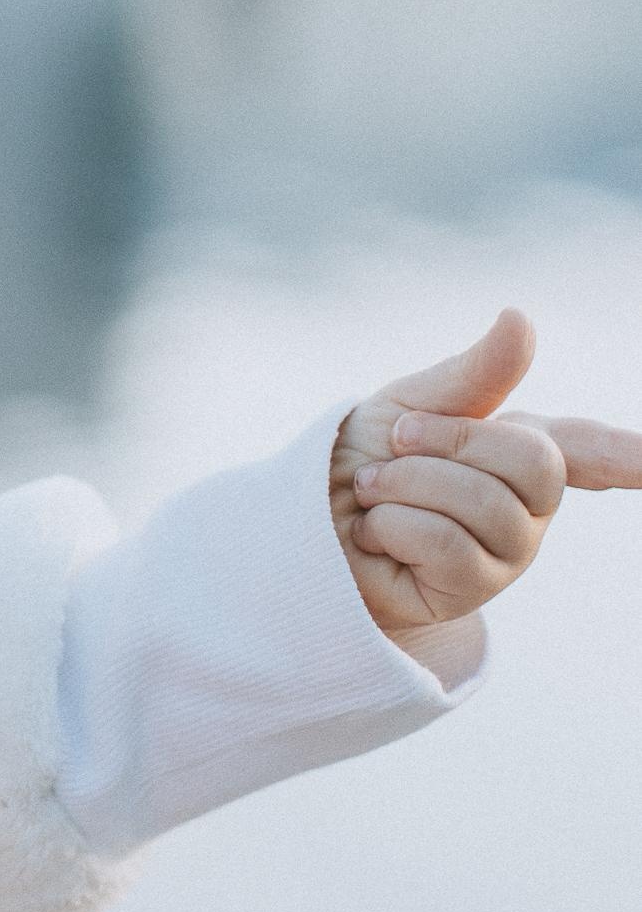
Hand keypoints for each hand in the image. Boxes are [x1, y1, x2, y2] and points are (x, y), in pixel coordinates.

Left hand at [333, 307, 641, 647]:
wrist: (302, 516)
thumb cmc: (364, 457)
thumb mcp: (411, 402)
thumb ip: (472, 374)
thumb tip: (522, 319)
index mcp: (521, 448)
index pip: (590, 447)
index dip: (628, 453)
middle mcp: (527, 504)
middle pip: (532, 462)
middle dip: (447, 440)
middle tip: (394, 442)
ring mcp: (506, 552)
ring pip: (481, 503)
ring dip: (404, 483)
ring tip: (375, 492)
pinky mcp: (469, 592)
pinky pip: (445, 544)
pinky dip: (392, 525)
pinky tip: (377, 533)